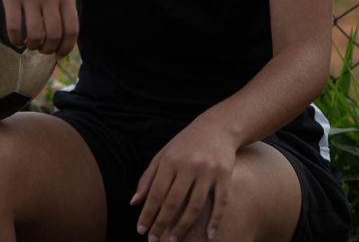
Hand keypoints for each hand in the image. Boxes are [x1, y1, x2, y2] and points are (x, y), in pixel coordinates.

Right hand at [0, 0, 77, 56]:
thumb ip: (63, 6)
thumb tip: (64, 36)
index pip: (71, 29)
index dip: (66, 47)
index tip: (59, 54)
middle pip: (53, 35)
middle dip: (48, 49)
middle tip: (42, 49)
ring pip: (34, 35)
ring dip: (32, 46)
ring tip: (29, 44)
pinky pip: (14, 27)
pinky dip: (15, 40)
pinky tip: (16, 40)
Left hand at [131, 117, 238, 240]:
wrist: (217, 127)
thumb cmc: (185, 144)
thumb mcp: (163, 155)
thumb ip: (148, 178)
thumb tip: (134, 202)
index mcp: (171, 160)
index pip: (156, 192)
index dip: (148, 213)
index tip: (141, 231)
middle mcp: (189, 166)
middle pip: (174, 202)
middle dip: (162, 224)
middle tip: (155, 241)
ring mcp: (208, 171)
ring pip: (195, 206)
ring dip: (183, 226)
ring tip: (173, 240)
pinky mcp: (225, 175)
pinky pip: (220, 203)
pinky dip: (215, 220)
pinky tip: (209, 235)